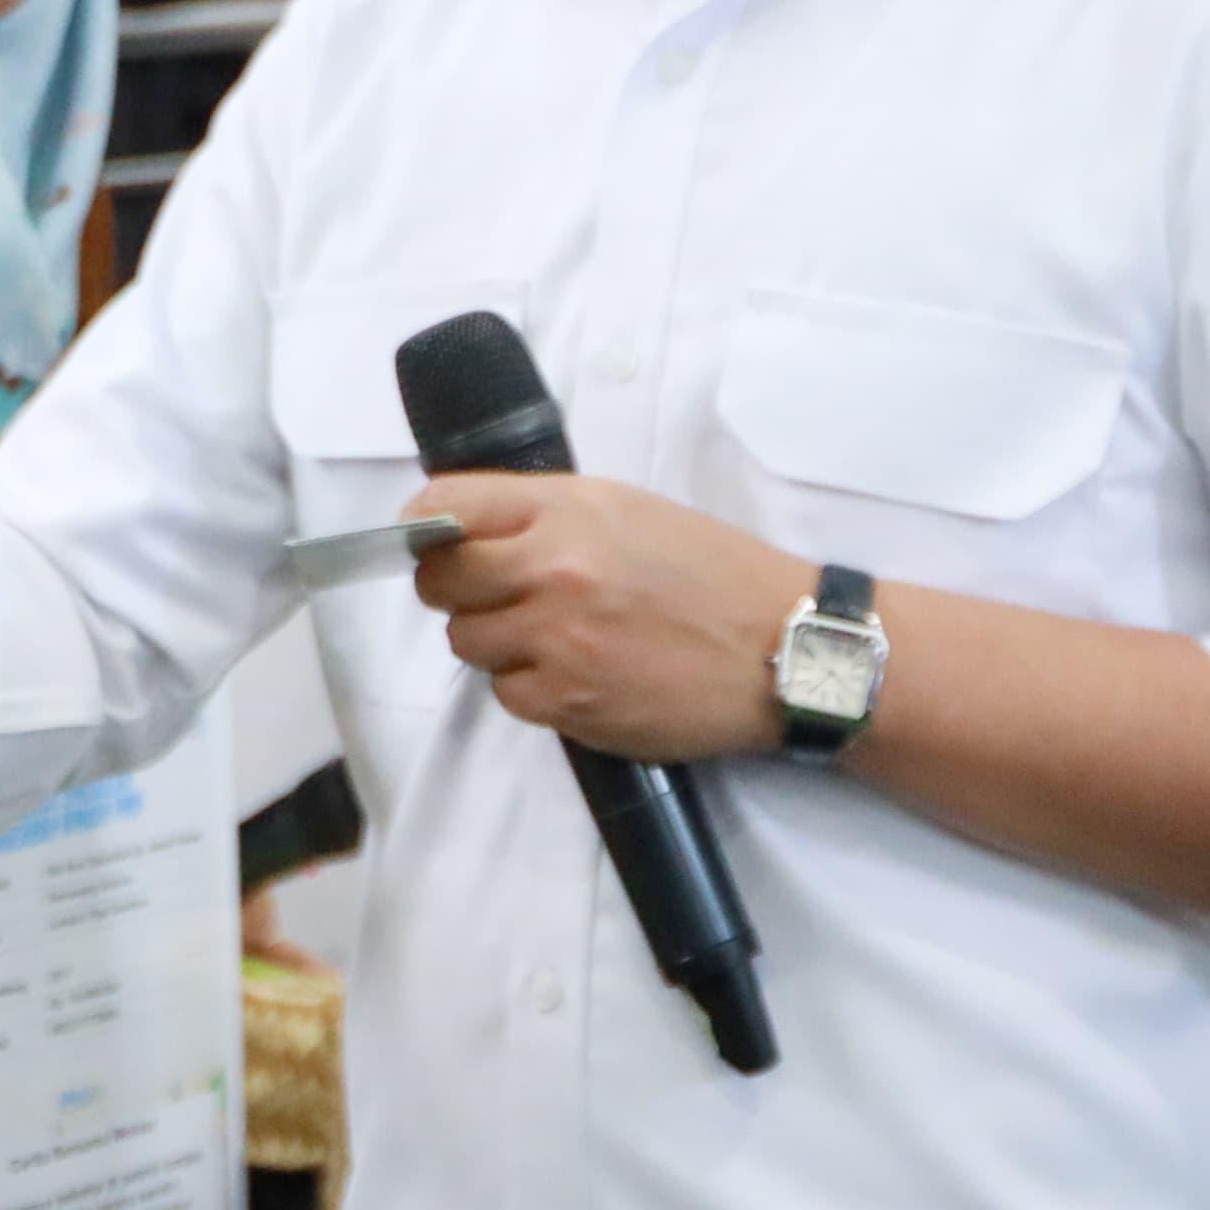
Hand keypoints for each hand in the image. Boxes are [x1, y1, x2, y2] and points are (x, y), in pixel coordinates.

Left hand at [405, 471, 809, 762]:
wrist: (782, 650)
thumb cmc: (710, 572)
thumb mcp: (625, 509)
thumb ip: (541, 513)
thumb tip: (461, 527)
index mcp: (566, 510)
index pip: (442, 506)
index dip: (427, 526)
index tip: (436, 540)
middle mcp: (552, 570)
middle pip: (438, 581)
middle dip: (456, 587)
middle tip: (497, 592)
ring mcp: (556, 640)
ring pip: (466, 641)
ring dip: (496, 639)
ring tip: (555, 633)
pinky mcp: (568, 702)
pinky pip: (506, 693)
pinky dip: (530, 685)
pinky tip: (579, 671)